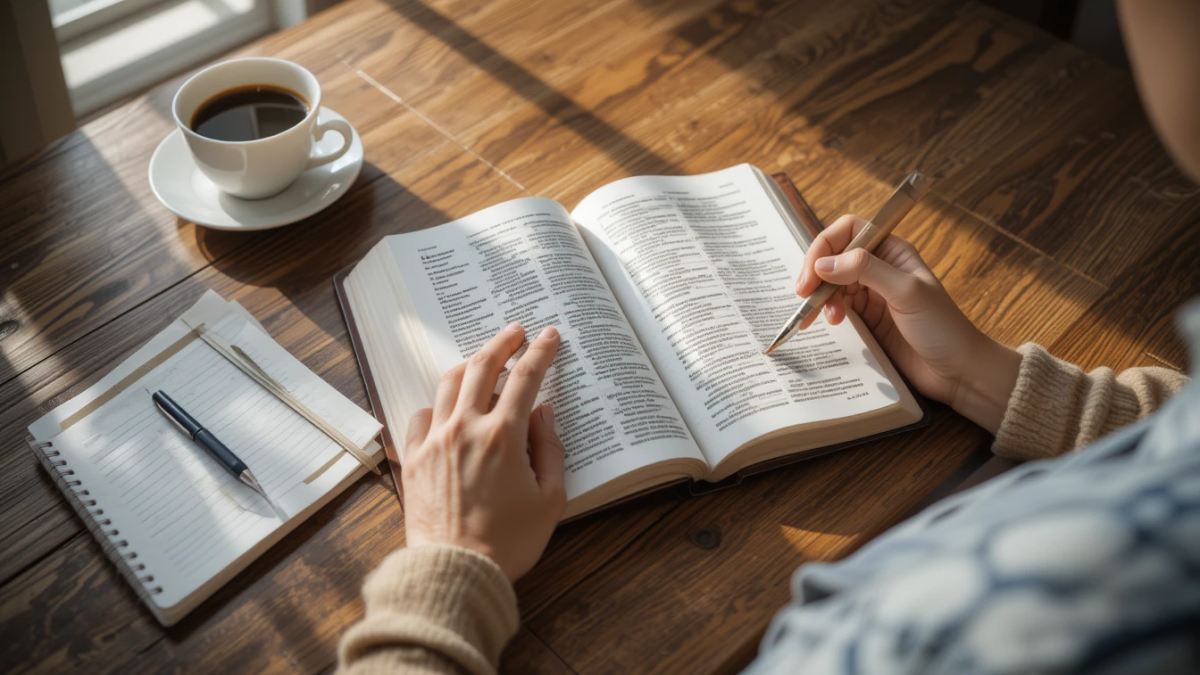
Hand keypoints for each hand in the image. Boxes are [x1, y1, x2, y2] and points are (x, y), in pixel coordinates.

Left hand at [402, 323, 566, 581]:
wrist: (454, 571)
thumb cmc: (507, 543)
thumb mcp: (550, 500)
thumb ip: (551, 450)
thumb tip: (544, 414)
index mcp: (504, 437)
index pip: (525, 378)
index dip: (540, 352)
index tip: (548, 337)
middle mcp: (466, 429)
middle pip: (483, 366)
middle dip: (502, 342)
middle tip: (515, 330)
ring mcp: (435, 441)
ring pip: (449, 383)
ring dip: (469, 362)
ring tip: (483, 356)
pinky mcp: (414, 459)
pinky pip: (421, 416)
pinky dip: (437, 403)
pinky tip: (447, 406)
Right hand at [796, 214, 1020, 433]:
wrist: (956, 371)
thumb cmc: (942, 327)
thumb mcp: (906, 292)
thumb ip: (865, 270)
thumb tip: (823, 264)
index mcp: (893, 251)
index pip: (849, 231)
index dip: (825, 246)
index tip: (813, 272)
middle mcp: (880, 267)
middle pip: (833, 256)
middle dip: (815, 273)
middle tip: (803, 295)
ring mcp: (871, 293)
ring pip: (830, 283)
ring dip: (820, 297)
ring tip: (822, 317)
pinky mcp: (866, 318)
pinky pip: (836, 307)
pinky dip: (826, 312)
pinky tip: (831, 323)